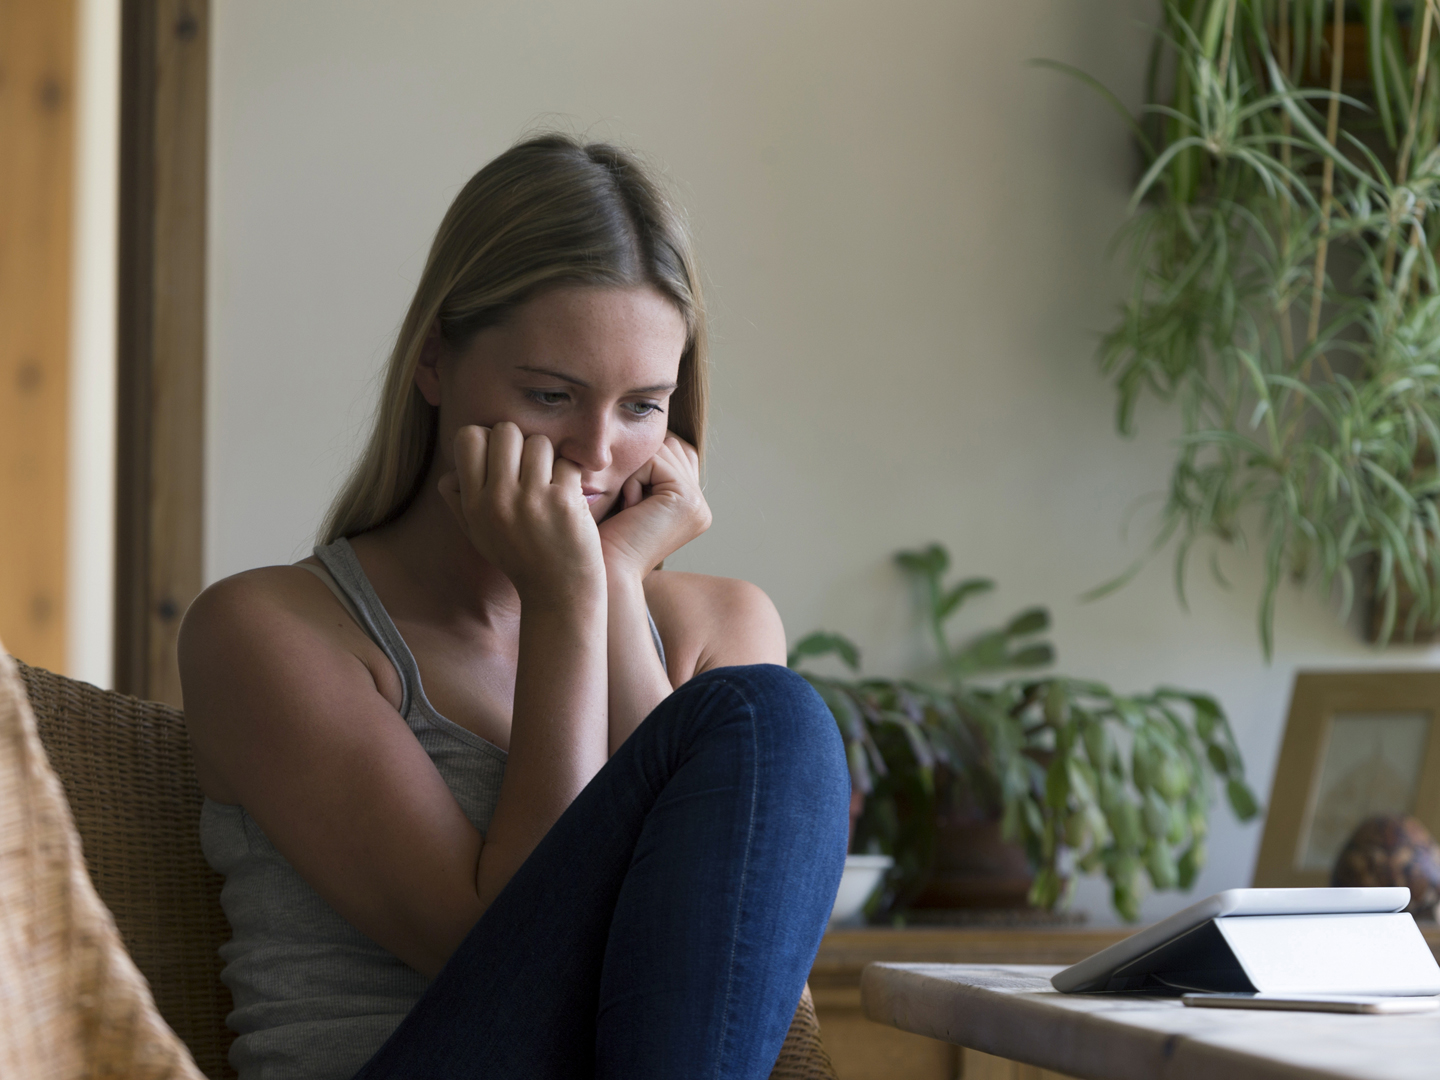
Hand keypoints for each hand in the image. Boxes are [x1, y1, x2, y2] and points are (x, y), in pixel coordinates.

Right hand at [438, 422, 604, 603]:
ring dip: (548, 458)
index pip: (469, 437)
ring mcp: (533, 500)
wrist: (558, 591)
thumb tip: (450, 472)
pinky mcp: (565, 502)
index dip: (487, 438)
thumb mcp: (478, 535)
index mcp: (474, 504)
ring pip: (539, 442)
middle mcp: (499, 499)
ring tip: (549, 483)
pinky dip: (570, 476)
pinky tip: (567, 497)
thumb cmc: (519, 559)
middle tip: (529, 468)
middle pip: (506, 430)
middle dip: (521, 443)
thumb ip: (458, 502)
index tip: (501, 458)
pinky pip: (567, 463)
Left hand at [598, 434, 711, 579]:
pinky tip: (631, 509)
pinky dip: (634, 480)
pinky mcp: (686, 500)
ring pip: (662, 450)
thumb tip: (648, 431)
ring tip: (630, 508)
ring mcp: (698, 504)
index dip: (643, 464)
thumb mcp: (630, 497)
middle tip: (629, 506)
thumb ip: (648, 470)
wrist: (604, 571)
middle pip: (670, 446)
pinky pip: (655, 460)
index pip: (673, 453)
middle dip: (640, 466)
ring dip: (635, 473)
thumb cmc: (605, 537)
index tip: (628, 502)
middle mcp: (701, 505)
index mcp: (692, 506)